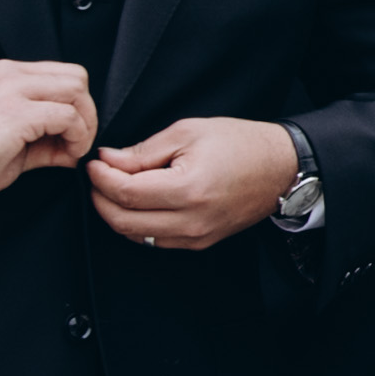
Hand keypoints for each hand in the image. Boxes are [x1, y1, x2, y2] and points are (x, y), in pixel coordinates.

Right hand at [0, 57, 96, 219]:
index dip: (76, 106)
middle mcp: (9, 74)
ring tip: (70, 151)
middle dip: (87, 112)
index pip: (62, 75)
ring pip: (76, 91)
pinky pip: (68, 117)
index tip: (72, 136)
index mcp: (5, 75)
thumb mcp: (9, 142)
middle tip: (77, 143)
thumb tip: (74, 146)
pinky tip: (64, 157)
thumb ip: (43, 137)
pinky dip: (76, 138)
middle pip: (76, 77)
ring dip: (84, 125)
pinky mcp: (15, 113)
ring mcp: (11, 90)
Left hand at [84, 117, 301, 251]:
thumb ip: (144, 151)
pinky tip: (137, 203)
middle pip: (123, 221)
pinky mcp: (199, 243)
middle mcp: (191, 220)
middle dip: (101, 199)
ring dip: (116, 213)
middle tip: (97, 177)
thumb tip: (109, 160)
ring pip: (134, 235)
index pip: (126, 193)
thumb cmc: (240, 144)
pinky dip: (136, 224)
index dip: (101, 178)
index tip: (94, 163)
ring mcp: (196, 237)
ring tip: (115, 187)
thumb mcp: (188, 132)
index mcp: (188, 189)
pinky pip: (154, 241)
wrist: (280, 169)